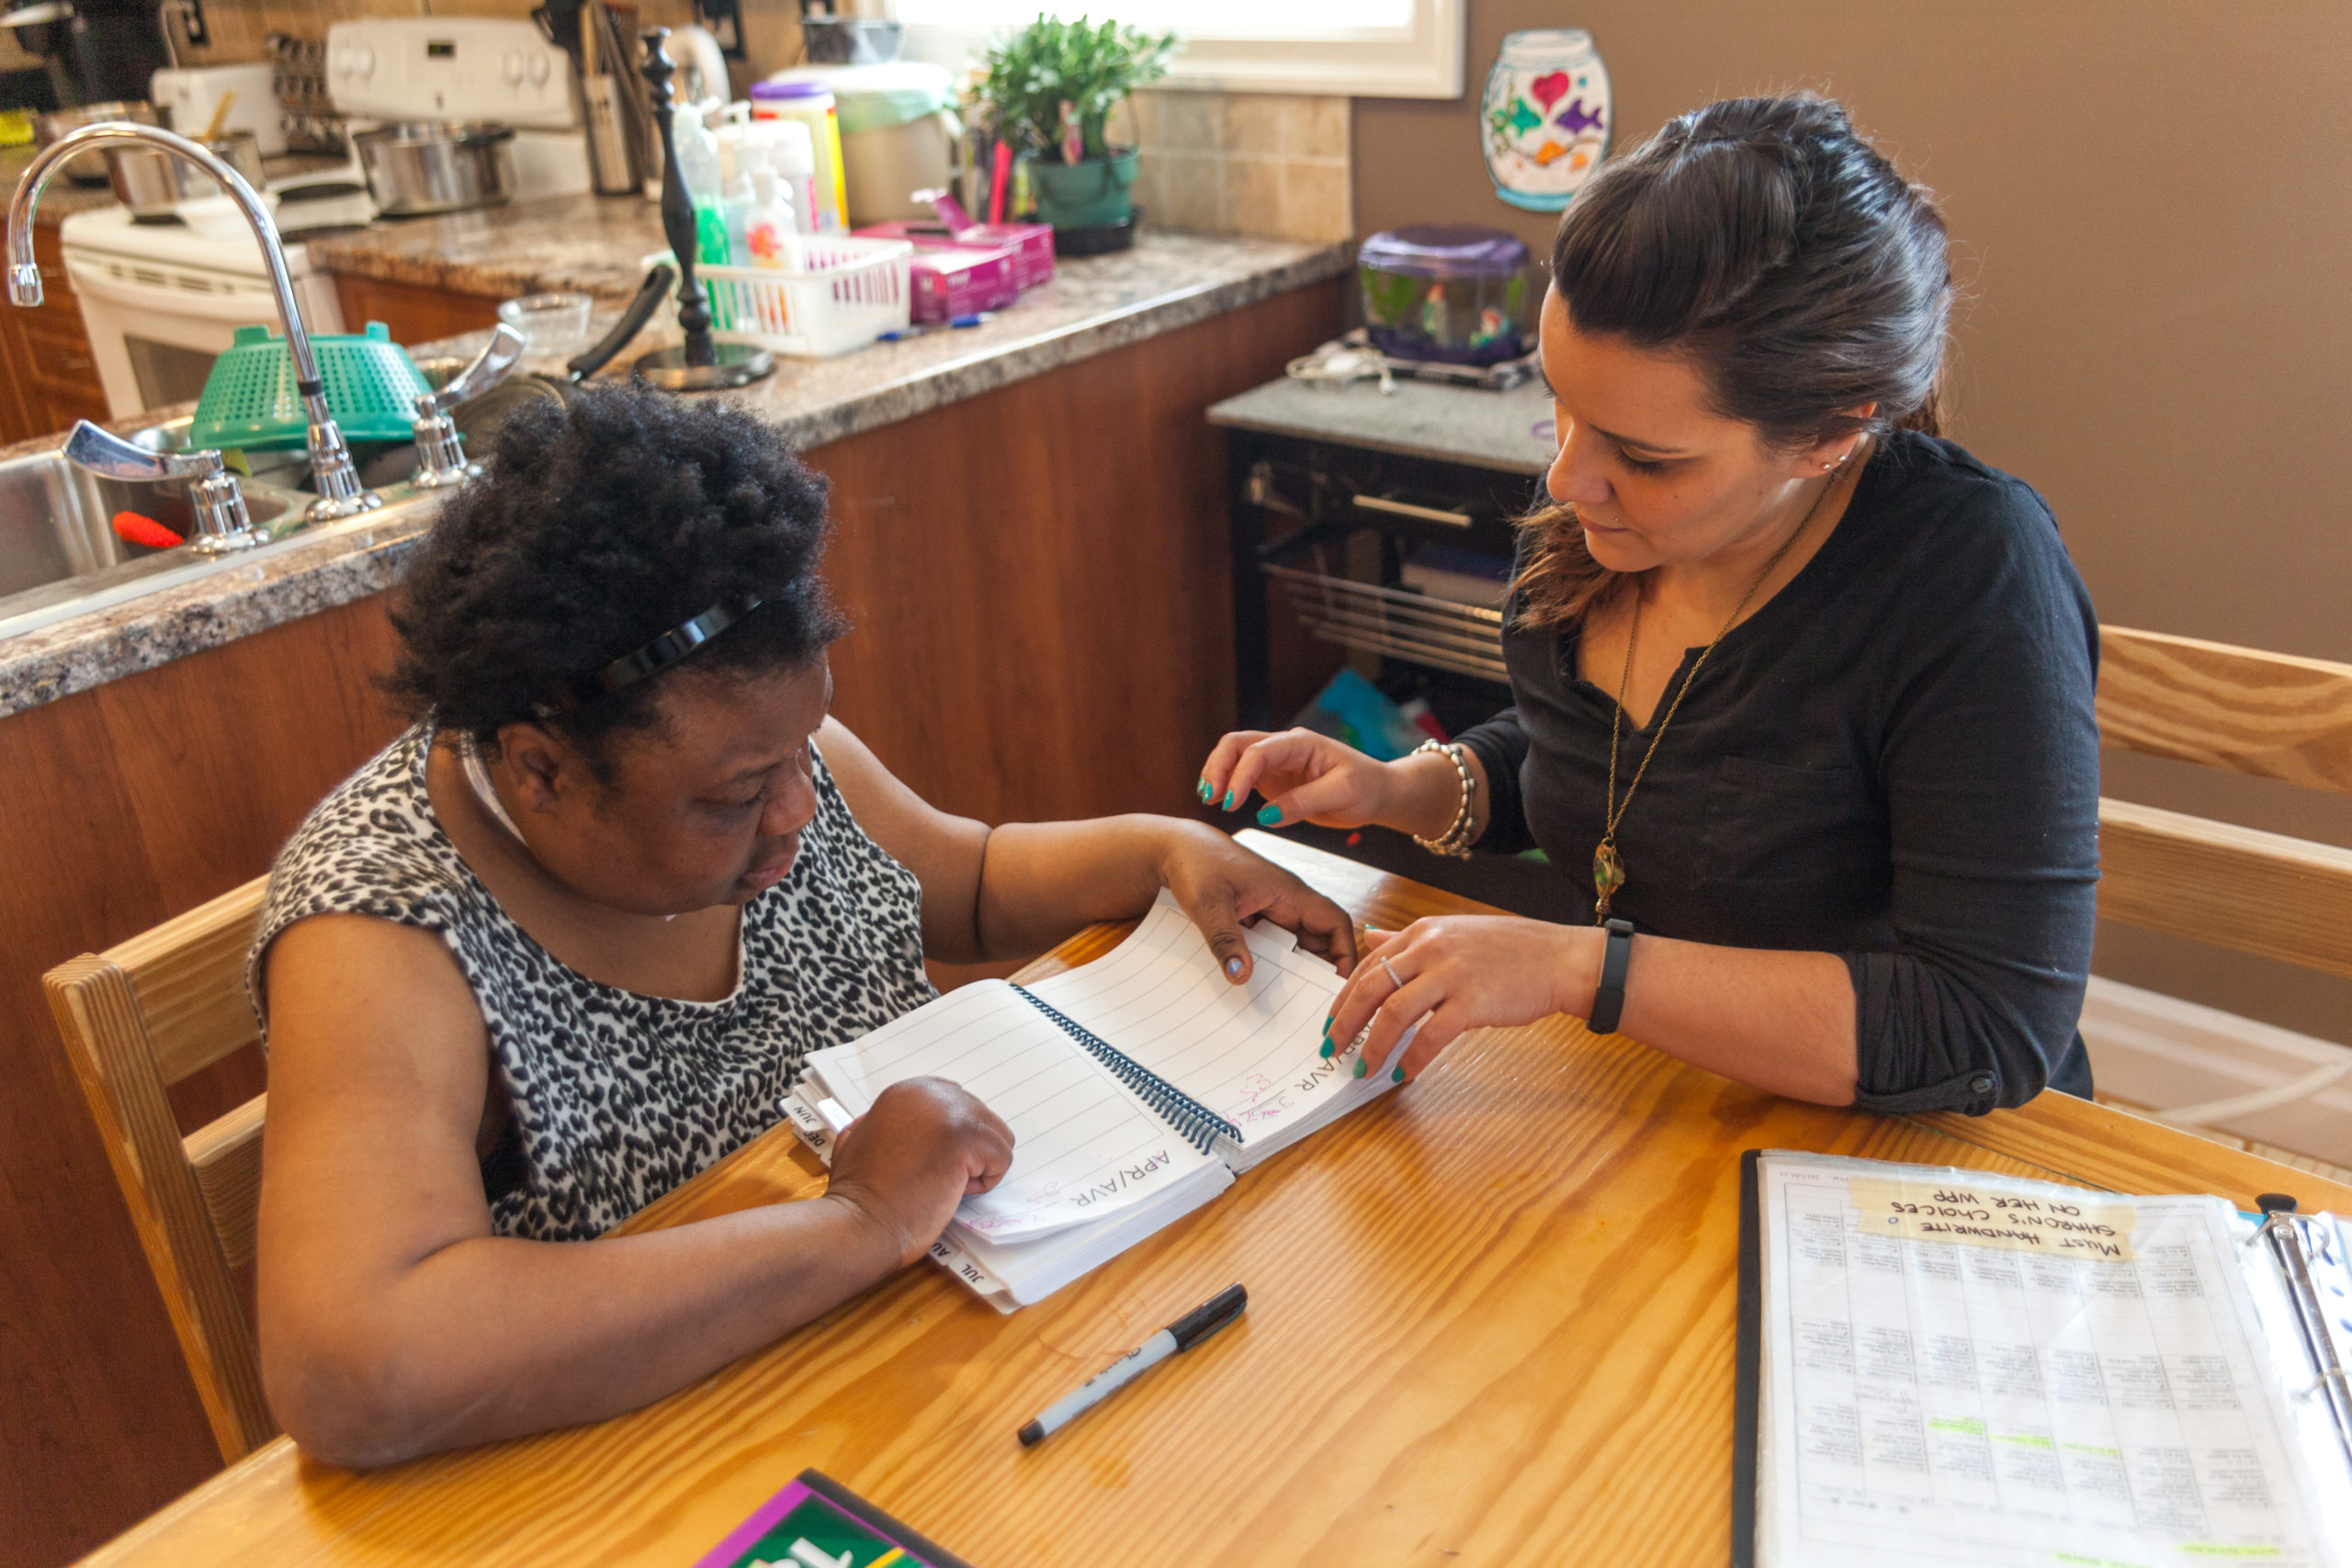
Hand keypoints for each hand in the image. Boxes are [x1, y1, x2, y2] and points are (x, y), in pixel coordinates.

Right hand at [823, 1077, 1014, 1267]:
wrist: (859, 1222)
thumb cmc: (858, 1193)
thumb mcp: (861, 1137)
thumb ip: (887, 1121)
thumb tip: (909, 1122)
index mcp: (908, 1090)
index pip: (959, 1104)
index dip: (951, 1140)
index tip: (926, 1161)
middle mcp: (930, 1092)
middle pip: (982, 1119)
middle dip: (967, 1153)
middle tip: (931, 1177)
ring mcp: (949, 1111)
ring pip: (997, 1136)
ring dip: (978, 1166)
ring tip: (940, 1183)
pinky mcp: (965, 1137)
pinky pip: (1002, 1157)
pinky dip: (984, 1182)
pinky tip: (948, 1190)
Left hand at [1157, 821, 1358, 983]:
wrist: (1174, 847)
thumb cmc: (1195, 861)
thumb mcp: (1208, 903)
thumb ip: (1224, 939)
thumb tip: (1241, 976)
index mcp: (1288, 892)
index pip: (1333, 921)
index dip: (1344, 951)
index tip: (1337, 984)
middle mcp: (1286, 901)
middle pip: (1319, 939)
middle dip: (1320, 970)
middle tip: (1312, 1004)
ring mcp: (1271, 909)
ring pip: (1296, 943)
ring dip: (1296, 969)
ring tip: (1290, 1002)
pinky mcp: (1254, 916)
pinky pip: (1273, 943)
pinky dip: (1273, 963)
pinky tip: (1261, 983)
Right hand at [1198, 728, 1401, 830]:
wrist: (1379, 792)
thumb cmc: (1367, 787)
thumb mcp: (1342, 794)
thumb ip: (1303, 803)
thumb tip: (1266, 816)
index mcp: (1301, 743)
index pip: (1259, 751)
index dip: (1239, 775)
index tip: (1231, 804)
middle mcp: (1284, 747)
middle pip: (1238, 744)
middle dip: (1218, 767)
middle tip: (1210, 796)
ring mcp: (1277, 762)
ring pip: (1235, 757)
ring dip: (1218, 773)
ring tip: (1208, 798)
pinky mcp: (1274, 779)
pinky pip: (1243, 775)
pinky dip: (1227, 785)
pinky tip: (1219, 799)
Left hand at [1325, 916, 1600, 1082]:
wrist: (1559, 959)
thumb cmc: (1511, 950)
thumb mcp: (1453, 932)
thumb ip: (1409, 939)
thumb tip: (1370, 938)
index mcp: (1422, 932)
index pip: (1367, 966)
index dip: (1343, 999)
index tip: (1331, 1023)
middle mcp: (1431, 948)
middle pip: (1371, 989)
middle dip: (1345, 1024)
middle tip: (1332, 1050)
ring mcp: (1451, 974)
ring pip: (1394, 1014)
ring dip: (1374, 1047)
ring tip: (1363, 1069)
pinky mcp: (1473, 1002)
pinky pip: (1431, 1036)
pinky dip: (1413, 1058)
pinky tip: (1405, 1073)